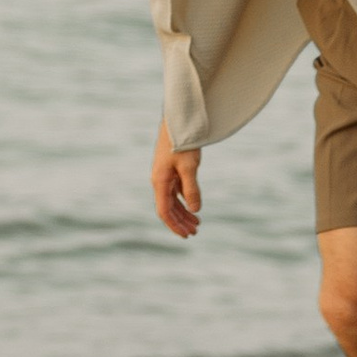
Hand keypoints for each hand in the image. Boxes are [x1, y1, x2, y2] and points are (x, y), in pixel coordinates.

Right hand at [153, 126, 202, 241]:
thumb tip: (195, 210)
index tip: (186, 235)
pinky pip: (176, 191)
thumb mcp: (189, 166)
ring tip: (197, 223)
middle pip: (169, 208)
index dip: (174, 225)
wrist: (178, 121)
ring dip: (183, 213)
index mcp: (160, 181)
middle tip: (195, 232)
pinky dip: (184, 201)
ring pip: (172, 200)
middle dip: (180, 222)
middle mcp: (159, 181)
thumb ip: (192, 189)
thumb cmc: (182, 142)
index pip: (164, 211)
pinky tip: (192, 206)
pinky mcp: (171, 170)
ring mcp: (165, 176)